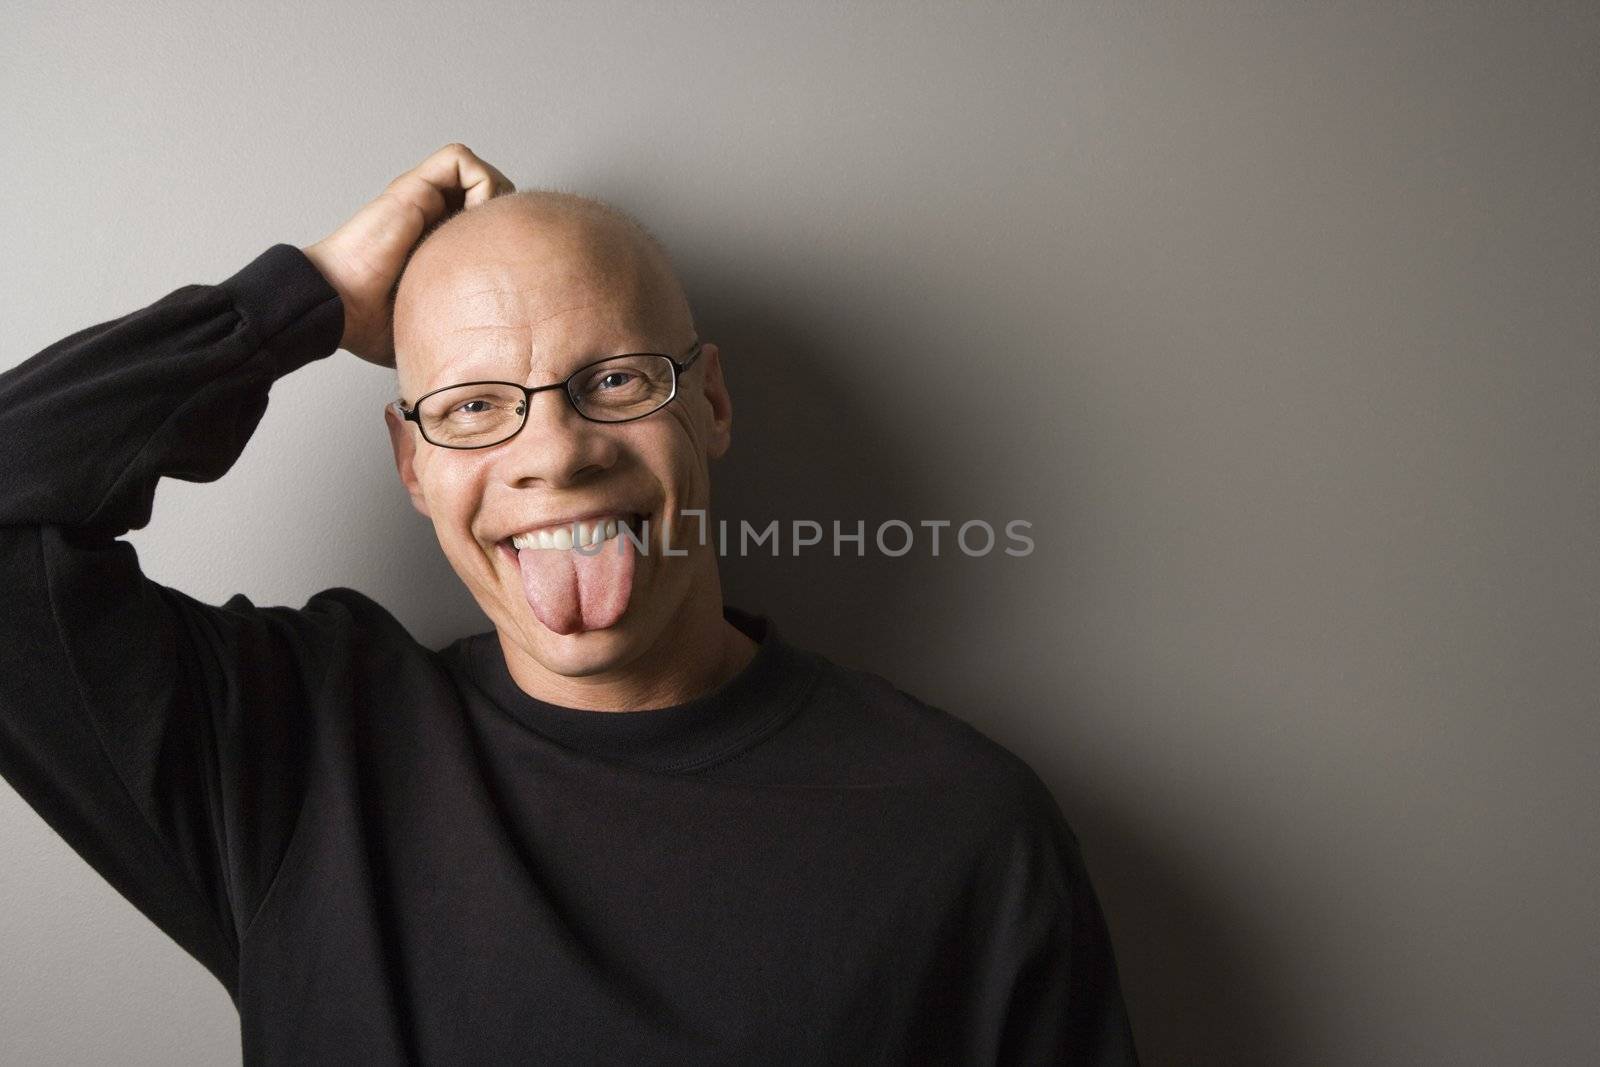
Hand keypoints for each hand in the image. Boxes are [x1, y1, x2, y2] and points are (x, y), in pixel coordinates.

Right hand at [302, 143, 514, 366]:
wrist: (340, 304)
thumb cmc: (372, 321)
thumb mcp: (432, 321)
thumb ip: (458, 324)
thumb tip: (489, 354)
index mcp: (435, 243)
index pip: (487, 223)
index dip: (506, 238)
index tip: (510, 271)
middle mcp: (430, 213)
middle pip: (491, 193)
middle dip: (508, 217)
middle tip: (505, 252)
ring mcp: (422, 197)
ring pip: (480, 172)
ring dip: (496, 196)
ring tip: (487, 235)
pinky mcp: (413, 186)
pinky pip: (459, 160)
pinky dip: (479, 181)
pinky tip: (472, 218)